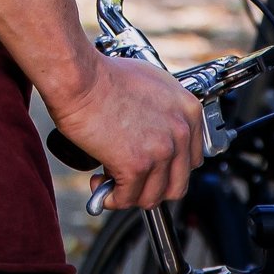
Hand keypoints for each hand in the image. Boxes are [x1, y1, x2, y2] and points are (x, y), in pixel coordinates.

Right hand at [46, 55, 204, 210]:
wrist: (81, 77)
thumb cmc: (104, 75)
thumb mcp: (151, 82)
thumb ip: (164, 109)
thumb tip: (155, 130)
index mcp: (188, 111)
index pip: (193, 159)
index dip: (169, 169)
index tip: (152, 169)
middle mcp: (180, 132)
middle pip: (177, 184)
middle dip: (152, 187)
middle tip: (132, 181)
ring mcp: (160, 151)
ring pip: (152, 196)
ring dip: (130, 195)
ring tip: (111, 183)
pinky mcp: (136, 165)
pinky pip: (127, 198)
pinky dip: (111, 198)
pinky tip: (100, 186)